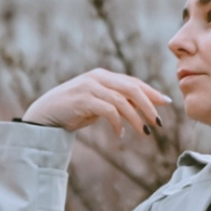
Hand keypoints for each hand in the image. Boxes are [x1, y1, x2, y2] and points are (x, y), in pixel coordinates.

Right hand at [23, 69, 172, 137]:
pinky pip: (108, 111)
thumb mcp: (95, 103)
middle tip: (158, 122)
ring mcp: (90, 87)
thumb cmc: (71, 110)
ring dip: (136, 118)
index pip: (133, 82)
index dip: (151, 92)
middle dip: (148, 105)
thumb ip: (113, 101)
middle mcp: (98, 77)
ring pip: (122, 101)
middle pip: (132, 88)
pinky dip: (118, 124)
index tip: (166, 103)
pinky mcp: (83, 100)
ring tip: (144, 132)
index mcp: (103, 76)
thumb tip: (137, 108)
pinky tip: (120, 135)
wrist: (44, 115)